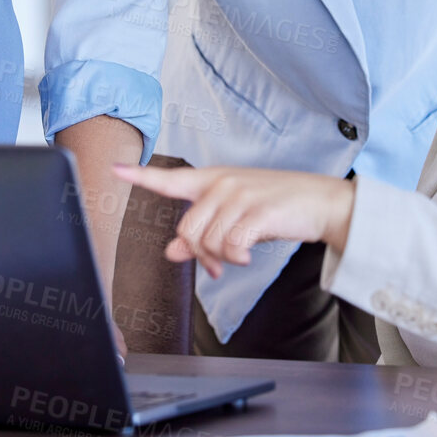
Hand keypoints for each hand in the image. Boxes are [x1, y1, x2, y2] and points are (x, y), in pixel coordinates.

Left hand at [115, 164, 354, 279]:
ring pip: (208, 241)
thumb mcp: (236, 216)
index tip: (116, 170)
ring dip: (220, 259)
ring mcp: (239, 195)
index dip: (140, 177)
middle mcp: (222, 183)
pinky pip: (231, 246)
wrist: (321, 202)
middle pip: (187, 229)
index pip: (170, 179)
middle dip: (199, 254)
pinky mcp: (257, 211)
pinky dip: (237, 258)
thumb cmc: (277, 207)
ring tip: (236, 259)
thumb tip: (171, 252)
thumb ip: (202, 232)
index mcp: (213, 180)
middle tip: (214, 266)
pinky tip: (247, 257)